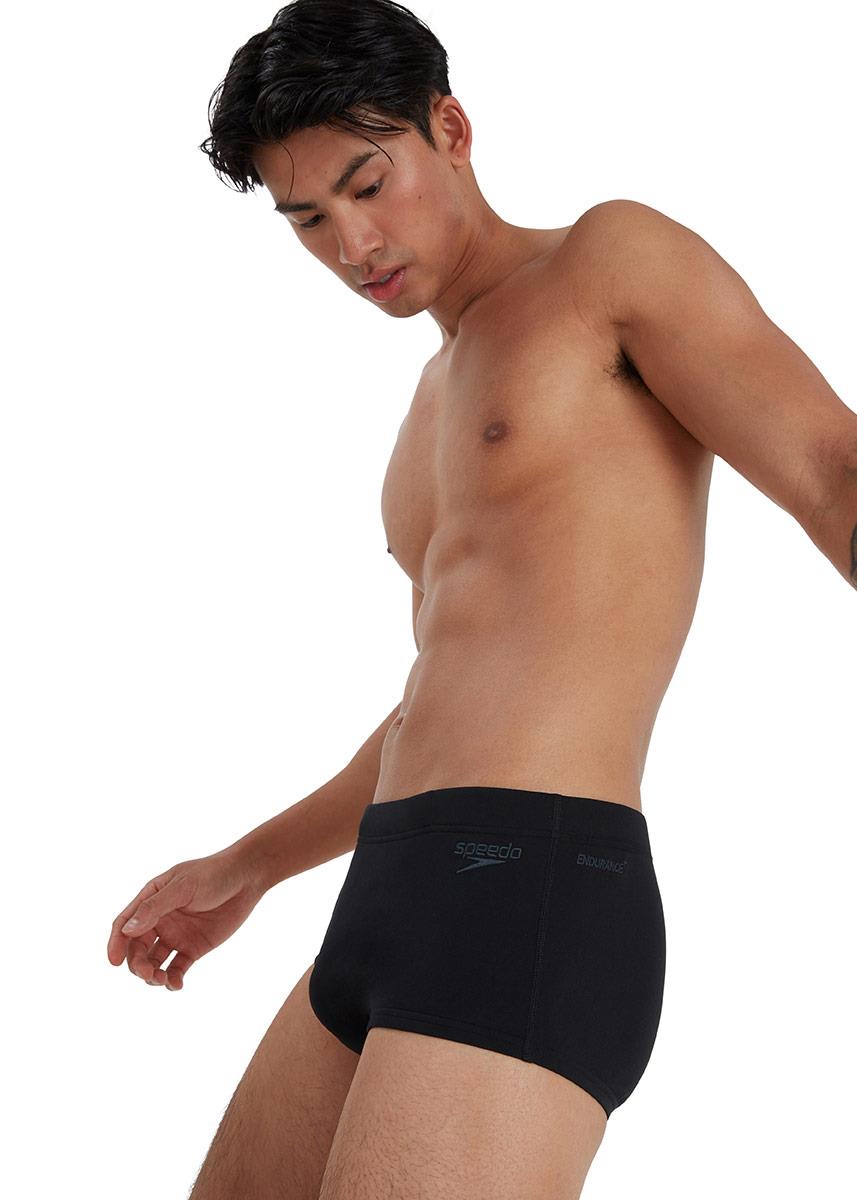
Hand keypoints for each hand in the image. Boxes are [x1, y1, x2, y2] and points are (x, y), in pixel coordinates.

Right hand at [106, 847, 265, 990]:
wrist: (246, 878)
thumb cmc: (212, 874)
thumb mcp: (182, 887)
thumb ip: (155, 907)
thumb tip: (128, 930)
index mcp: (151, 900)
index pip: (124, 925)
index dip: (116, 944)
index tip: (114, 962)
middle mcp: (159, 920)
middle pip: (137, 949)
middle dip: (137, 965)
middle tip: (148, 974)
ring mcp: (176, 935)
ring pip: (154, 962)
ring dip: (152, 975)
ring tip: (162, 980)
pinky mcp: (193, 948)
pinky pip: (177, 968)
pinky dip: (173, 979)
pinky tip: (176, 984)